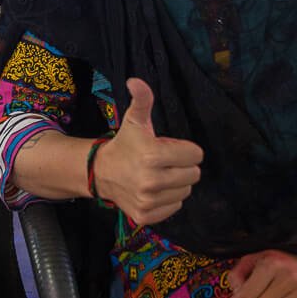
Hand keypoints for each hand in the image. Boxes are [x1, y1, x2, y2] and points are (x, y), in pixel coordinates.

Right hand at [92, 78, 202, 226]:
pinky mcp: (145, 216)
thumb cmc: (125, 144)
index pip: (196, 155)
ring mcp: (148, 201)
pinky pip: (175, 207)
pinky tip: (154, 190)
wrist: (100, 172)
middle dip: (182, 166)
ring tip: (158, 175)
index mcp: (153, 156)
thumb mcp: (134, 120)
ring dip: (176, 183)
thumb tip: (135, 81)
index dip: (185, 149)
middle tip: (164, 162)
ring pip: (186, 191)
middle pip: (194, 174)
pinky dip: (168, 199)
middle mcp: (151, 181)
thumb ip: (142, 100)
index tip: (169, 148)